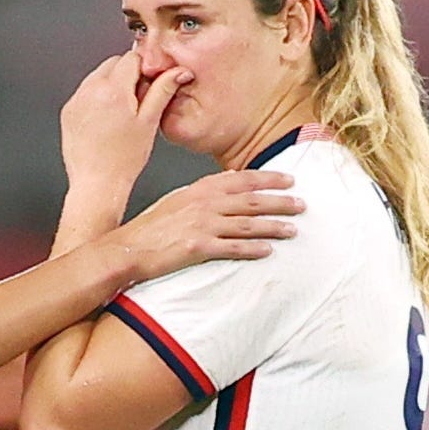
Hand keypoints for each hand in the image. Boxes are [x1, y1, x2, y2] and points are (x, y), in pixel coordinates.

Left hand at [59, 52, 185, 217]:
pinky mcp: (68, 111)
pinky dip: (96, 99)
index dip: (145, 70)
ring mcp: (76, 100)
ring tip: (121, 116)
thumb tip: (177, 72)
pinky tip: (106, 122)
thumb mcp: (149, 122)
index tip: (149, 85)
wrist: (96, 184)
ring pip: (98, 77)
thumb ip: (163, 91)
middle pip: (113, 64)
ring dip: (111, 87)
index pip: (132, 58)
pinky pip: (85, 93)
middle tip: (137, 102)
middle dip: (127, 76)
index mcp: (113, 90)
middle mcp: (91, 91)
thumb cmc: (123, 161)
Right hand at [108, 168, 302, 283]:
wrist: (126, 249)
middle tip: (301, 204)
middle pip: (251, 200)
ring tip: (292, 229)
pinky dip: (252, 249)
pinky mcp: (199, 247)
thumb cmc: (148, 228)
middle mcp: (204, 204)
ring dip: (273, 226)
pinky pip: (233, 248)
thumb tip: (226, 190)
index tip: (289, 179)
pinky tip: (267, 251)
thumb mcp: (175, 201)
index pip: (242, 179)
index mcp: (199, 189)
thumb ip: (202, 196)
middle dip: (280, 201)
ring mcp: (202, 225)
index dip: (268, 178)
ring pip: (248, 223)